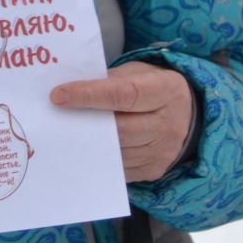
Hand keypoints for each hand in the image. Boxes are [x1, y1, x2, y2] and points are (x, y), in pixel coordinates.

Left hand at [50, 61, 193, 182]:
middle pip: (119, 128)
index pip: (123, 94)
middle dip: (85, 122)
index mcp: (166, 90)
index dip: (88, 95)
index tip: (58, 95)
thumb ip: (109, 80)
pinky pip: (119, 167)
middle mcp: (170, 123)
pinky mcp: (154, 169)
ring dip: (88, 143)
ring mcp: (164, 151)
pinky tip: (84, 147)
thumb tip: (70, 92)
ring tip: (67, 132)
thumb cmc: (152, 87)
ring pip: (116, 151)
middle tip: (56, 117)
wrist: (186, 115)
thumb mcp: (138, 72)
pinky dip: (99, 158)